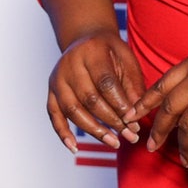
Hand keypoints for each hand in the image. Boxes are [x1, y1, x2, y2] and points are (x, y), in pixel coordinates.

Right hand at [46, 31, 144, 154]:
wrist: (84, 39)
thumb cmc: (108, 51)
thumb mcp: (126, 59)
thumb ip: (133, 85)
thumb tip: (136, 114)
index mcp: (90, 52)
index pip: (105, 82)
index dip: (120, 105)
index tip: (135, 122)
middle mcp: (69, 64)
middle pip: (89, 98)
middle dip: (112, 121)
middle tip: (130, 136)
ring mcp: (57, 78)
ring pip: (72, 110)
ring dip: (94, 130)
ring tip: (114, 143)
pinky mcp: (51, 91)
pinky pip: (54, 115)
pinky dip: (62, 133)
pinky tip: (74, 147)